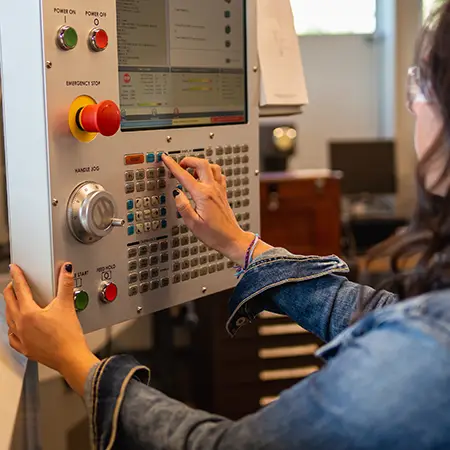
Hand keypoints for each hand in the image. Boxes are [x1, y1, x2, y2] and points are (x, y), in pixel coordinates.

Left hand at [3, 263, 98, 395]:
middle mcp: (21, 325)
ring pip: (8, 318)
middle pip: (9, 302)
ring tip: (14, 302)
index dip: (17, 276)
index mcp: (29, 313)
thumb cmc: (68, 336)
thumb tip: (66, 270)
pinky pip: (12, 336)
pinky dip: (12, 328)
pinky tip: (16, 327)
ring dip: (10, 307)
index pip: (20, 288)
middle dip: (11, 290)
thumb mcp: (67, 305)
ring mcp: (21, 338)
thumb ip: (66, 284)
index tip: (14, 269)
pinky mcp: (25, 348)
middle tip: (14, 283)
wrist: (70, 357)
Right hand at [163, 154, 256, 265]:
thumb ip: (183, 207)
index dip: (173, 165)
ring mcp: (220, 190)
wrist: (232, 239)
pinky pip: (219, 175)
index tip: (165, 158)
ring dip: (201, 165)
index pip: (184, 176)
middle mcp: (213, 190)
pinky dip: (211, 172)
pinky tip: (205, 179)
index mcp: (203, 196)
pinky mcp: (223, 193)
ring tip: (192, 173)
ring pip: (212, 166)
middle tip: (180, 165)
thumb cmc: (214, 235)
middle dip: (188, 160)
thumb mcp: (193, 224)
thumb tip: (176, 193)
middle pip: (202, 163)